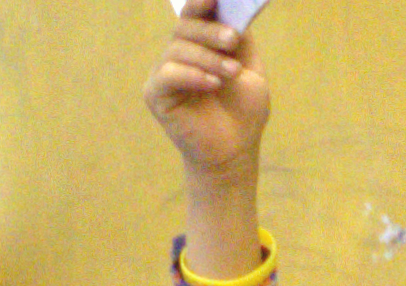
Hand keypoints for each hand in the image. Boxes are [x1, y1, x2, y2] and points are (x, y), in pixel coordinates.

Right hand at [148, 2, 268, 186]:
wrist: (235, 152)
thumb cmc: (242, 112)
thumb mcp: (250, 69)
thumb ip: (241, 40)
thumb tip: (233, 10)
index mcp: (199, 45)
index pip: (193, 14)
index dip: (201, 2)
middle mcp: (177, 54)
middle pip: (185, 27)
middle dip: (211, 31)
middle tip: (233, 41)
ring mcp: (164, 73)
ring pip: (178, 49)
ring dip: (209, 58)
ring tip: (232, 73)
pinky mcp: (155, 94)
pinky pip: (169, 74)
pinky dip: (192, 75)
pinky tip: (213, 84)